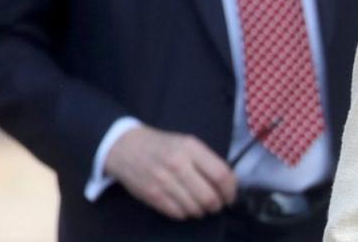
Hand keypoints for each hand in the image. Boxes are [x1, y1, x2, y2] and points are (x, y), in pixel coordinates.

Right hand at [103, 125, 236, 219]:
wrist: (126, 148)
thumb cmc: (162, 146)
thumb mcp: (188, 143)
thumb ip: (207, 160)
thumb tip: (227, 182)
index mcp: (191, 148)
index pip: (221, 174)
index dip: (230, 190)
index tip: (231, 195)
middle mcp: (178, 164)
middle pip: (209, 196)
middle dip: (217, 205)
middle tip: (218, 204)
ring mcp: (163, 181)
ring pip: (194, 208)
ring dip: (202, 211)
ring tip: (202, 206)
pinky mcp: (152, 195)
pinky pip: (177, 213)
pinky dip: (186, 214)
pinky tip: (186, 207)